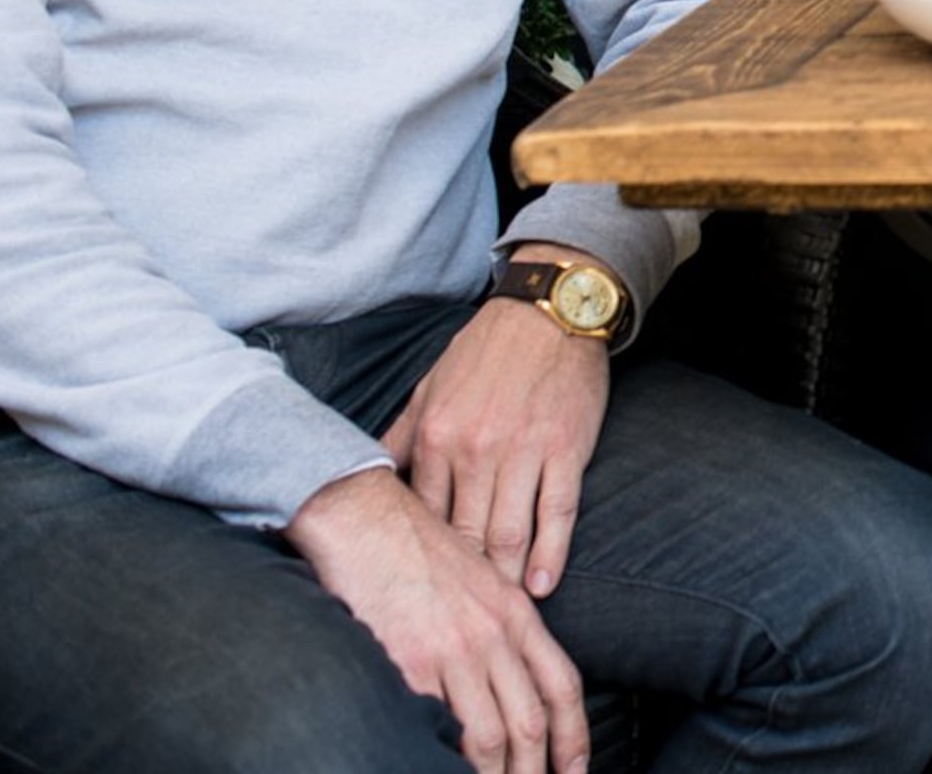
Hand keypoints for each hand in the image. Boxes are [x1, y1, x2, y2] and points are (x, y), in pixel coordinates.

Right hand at [286, 467, 589, 773]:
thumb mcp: (477, 579)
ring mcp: (453, 651)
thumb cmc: (414, 547)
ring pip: (490, 735)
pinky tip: (444, 767)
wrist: (364, 516)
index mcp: (514, 613)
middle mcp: (492, 635)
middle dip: (537, 770)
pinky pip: (438, 728)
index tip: (576, 770)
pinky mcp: (410, 664)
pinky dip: (446, 759)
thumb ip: (497, 626)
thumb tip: (508, 678)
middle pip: (531, 721)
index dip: (573, 736)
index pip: (560, 685)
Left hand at [382, 278, 612, 597]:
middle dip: (463, 583)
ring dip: (504, 579)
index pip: (423, 517)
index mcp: (436, 437)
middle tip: (459, 621)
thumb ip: (400, 436)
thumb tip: (364, 475)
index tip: (422, 593)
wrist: (551, 310)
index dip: (423, 559)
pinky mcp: (566, 449)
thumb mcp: (429, 387)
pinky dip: (550, 553)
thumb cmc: (487, 350)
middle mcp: (475, 450)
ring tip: (500, 614)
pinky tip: (541, 584)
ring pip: (508, 532)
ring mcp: (523, 452)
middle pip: (464, 536)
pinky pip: (556, 512)